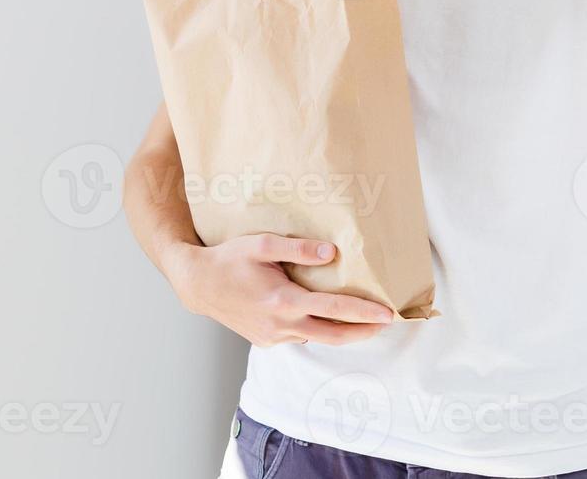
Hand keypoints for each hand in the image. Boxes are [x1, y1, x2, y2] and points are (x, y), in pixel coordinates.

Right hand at [168, 234, 394, 346]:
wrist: (198, 285)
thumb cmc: (230, 260)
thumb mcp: (263, 245)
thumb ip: (299, 249)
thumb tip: (332, 253)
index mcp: (283, 301)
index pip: (334, 309)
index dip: (364, 312)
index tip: (388, 313)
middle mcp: (280, 325)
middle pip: (333, 335)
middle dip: (364, 331)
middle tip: (388, 323)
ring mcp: (272, 337)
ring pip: (316, 337)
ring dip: (343, 331)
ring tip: (365, 320)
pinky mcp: (266, 341)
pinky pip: (299, 336)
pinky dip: (318, 329)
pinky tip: (328, 318)